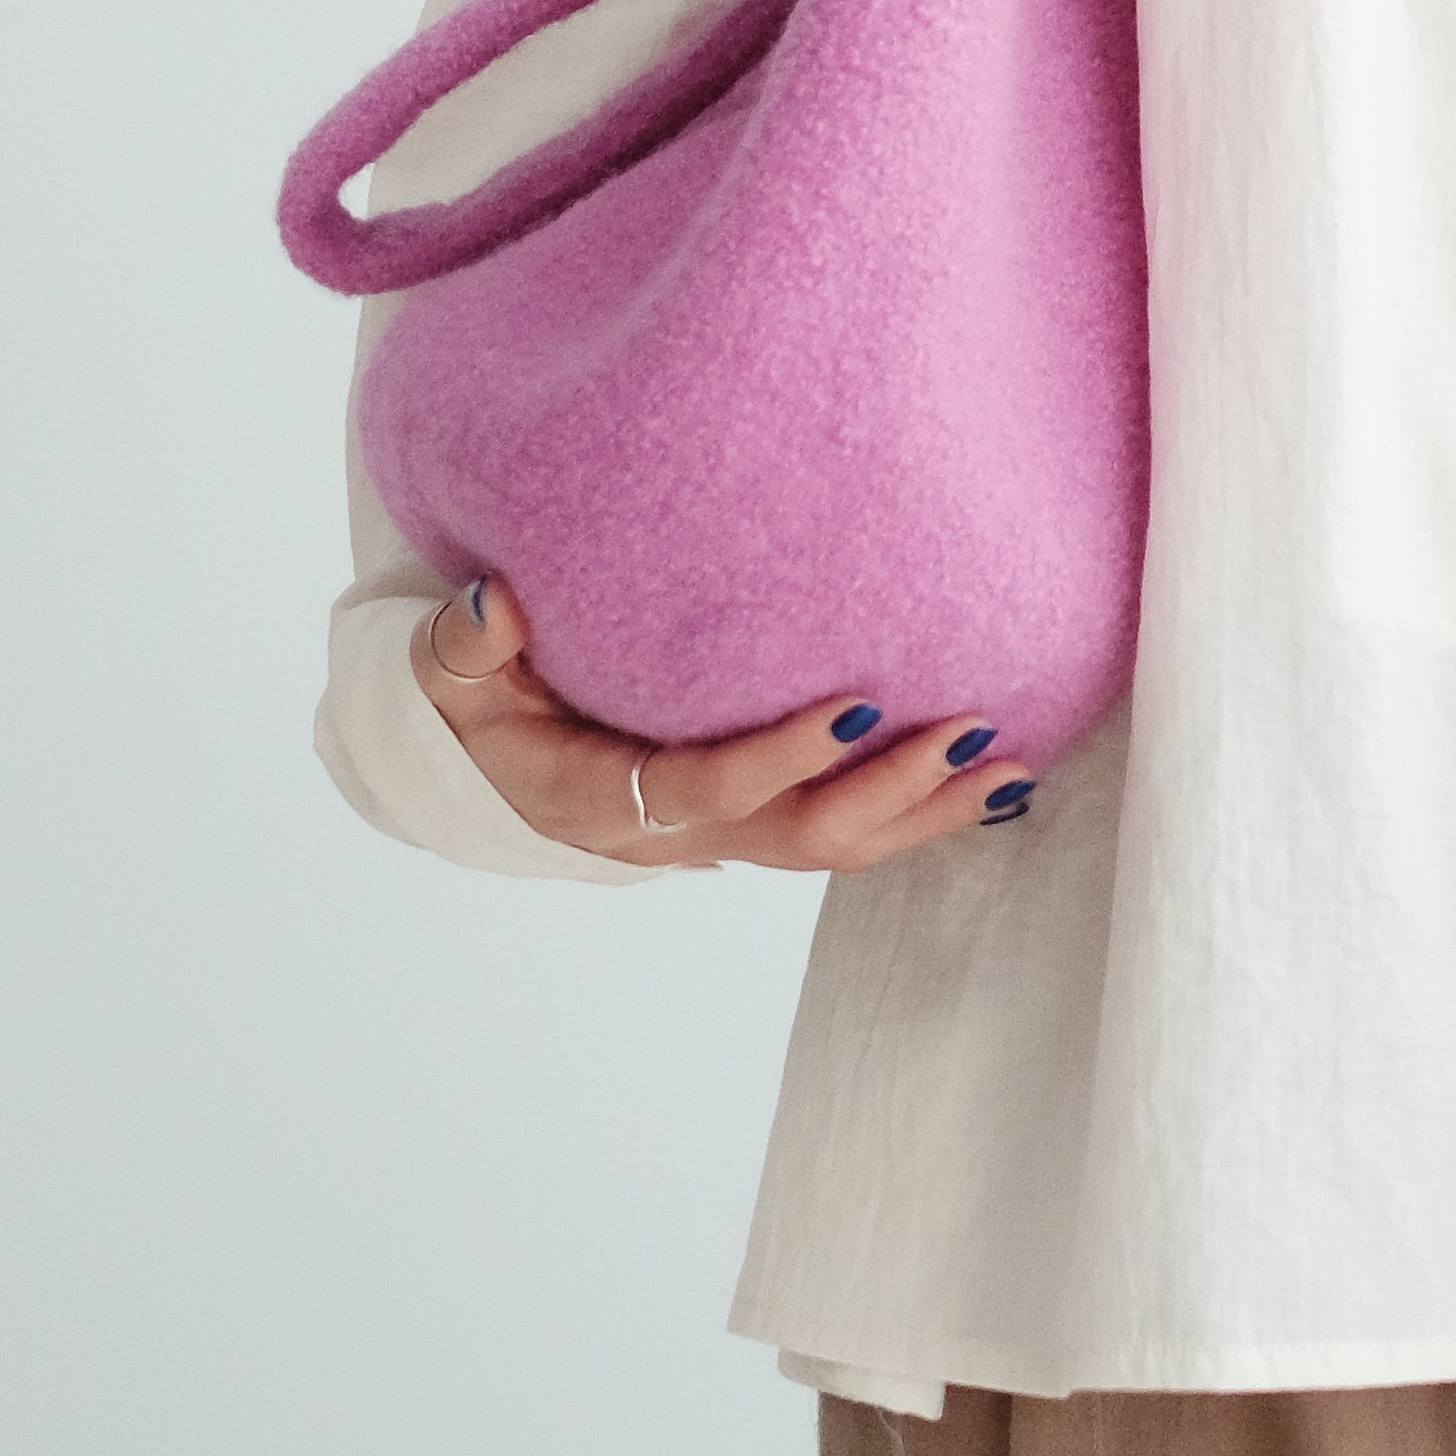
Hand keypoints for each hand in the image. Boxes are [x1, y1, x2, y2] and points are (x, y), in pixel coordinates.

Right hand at [413, 573, 1035, 870]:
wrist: (483, 769)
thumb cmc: (475, 708)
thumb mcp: (446, 679)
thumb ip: (468, 646)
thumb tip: (499, 606)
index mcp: (604, 797)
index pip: (710, 787)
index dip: (785, 756)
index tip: (861, 705)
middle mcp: (674, 835)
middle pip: (800, 836)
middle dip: (890, 792)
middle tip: (970, 729)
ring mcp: (721, 839)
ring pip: (836, 848)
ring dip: (923, 814)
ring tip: (1009, 764)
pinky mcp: (753, 824)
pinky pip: (842, 834)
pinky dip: (915, 815)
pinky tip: (988, 783)